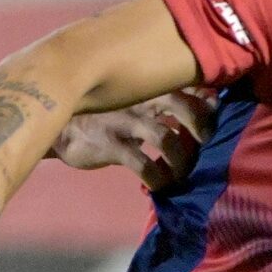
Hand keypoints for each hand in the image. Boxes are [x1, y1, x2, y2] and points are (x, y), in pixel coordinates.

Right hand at [52, 87, 212, 190]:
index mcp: (149, 85)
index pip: (191, 85)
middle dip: (202, 130)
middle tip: (203, 147)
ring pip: (167, 139)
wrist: (61, 126)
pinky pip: (143, 164)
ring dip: (182, 161)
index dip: (209, 104)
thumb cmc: (106, 114)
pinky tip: (159, 185)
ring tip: (181, 174)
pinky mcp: (110, 144)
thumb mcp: (136, 100)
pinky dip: (158, 178)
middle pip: (185, 107)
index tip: (211, 122)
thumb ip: (167, 101)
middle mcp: (140, 99)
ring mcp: (125, 121)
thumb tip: (206, 104)